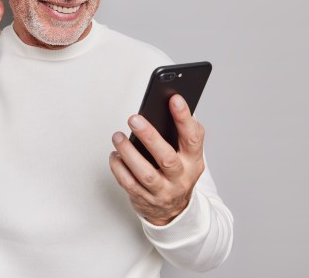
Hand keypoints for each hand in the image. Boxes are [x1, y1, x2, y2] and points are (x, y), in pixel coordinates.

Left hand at [109, 94, 205, 225]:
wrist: (174, 210)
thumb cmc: (178, 172)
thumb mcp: (188, 154)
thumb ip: (182, 132)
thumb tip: (168, 103)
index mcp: (193, 161)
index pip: (193, 138)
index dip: (184, 118)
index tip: (174, 99)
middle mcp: (180, 178)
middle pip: (166, 158)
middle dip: (150, 137)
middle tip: (134, 119)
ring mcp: (163, 191)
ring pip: (145, 174)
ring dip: (129, 153)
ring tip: (118, 136)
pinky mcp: (145, 199)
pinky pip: (129, 184)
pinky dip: (119, 168)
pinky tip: (115, 155)